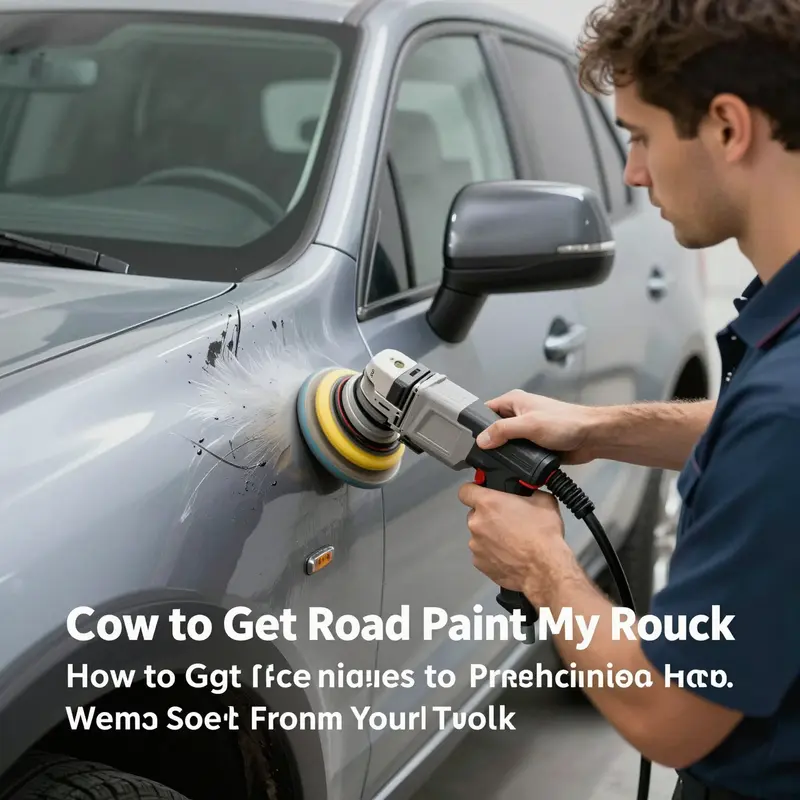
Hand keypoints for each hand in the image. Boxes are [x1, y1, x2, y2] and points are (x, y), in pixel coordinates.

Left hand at [457, 482, 567, 597]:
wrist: (544, 569)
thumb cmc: (543, 536)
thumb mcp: (544, 502)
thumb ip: (529, 492)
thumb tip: (530, 492)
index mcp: (488, 504)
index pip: (465, 491)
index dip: (473, 491)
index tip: (482, 494)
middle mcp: (477, 524)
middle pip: (475, 515)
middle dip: (488, 517)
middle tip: (508, 522)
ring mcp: (476, 545)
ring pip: (479, 536)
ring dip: (491, 537)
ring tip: (512, 542)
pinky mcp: (479, 563)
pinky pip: (483, 554)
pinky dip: (493, 554)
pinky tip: (510, 556)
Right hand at [476, 390, 599, 464]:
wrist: (592, 437)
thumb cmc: (566, 422)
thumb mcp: (529, 424)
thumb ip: (503, 430)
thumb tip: (482, 440)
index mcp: (514, 401)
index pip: (485, 411)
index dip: (477, 425)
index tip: (470, 440)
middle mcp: (518, 414)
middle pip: (493, 430)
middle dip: (490, 443)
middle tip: (484, 457)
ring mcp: (526, 431)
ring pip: (505, 444)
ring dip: (504, 454)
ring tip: (499, 464)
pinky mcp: (534, 445)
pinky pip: (518, 454)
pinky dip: (516, 461)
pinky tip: (514, 468)